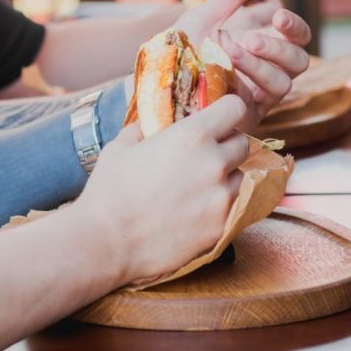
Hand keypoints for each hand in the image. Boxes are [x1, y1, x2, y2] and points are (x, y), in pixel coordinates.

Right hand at [76, 96, 249, 282]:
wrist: (107, 243)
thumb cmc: (109, 192)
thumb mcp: (121, 146)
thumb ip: (144, 129)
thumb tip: (150, 123)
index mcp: (192, 136)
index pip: (235, 108)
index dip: (227, 111)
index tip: (217, 119)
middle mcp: (215, 163)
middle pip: (243, 144)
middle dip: (227, 146)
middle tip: (206, 156)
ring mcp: (222, 197)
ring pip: (242, 177)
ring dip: (228, 178)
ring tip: (202, 187)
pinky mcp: (222, 226)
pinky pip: (235, 207)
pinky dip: (223, 205)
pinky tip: (200, 209)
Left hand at [172, 0, 310, 124]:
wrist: (156, 86)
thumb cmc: (181, 53)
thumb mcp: (204, 18)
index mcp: (264, 48)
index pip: (297, 38)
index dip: (294, 26)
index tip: (277, 16)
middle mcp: (267, 72)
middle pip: (299, 61)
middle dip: (278, 48)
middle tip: (251, 39)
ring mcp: (258, 97)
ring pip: (283, 83)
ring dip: (259, 65)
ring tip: (229, 52)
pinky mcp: (246, 117)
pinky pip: (260, 103)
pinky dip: (245, 84)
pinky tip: (223, 75)